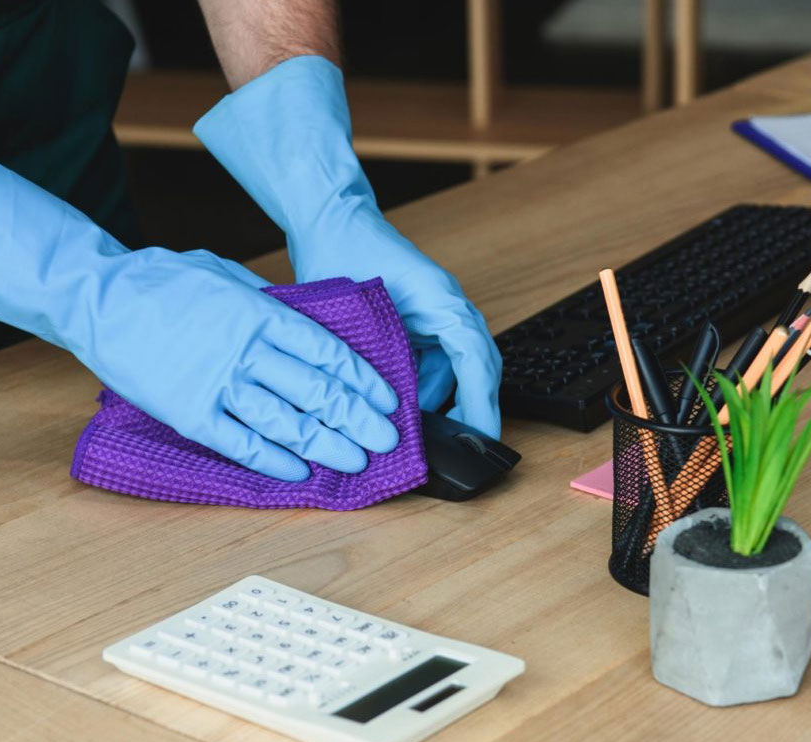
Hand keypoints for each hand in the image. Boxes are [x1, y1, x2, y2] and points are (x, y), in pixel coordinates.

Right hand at [0, 146, 398, 480]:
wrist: (95, 295)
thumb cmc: (159, 279)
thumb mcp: (223, 272)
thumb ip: (266, 299)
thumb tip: (305, 320)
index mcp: (260, 312)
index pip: (328, 352)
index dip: (362, 380)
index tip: (386, 399)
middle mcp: (246, 350)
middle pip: (317, 391)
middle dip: (358, 419)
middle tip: (388, 440)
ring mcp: (217, 383)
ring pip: (287, 422)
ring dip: (327, 444)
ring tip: (358, 461)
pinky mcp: (188, 411)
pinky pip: (239, 442)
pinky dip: (273, 460)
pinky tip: (300, 473)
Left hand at [288, 201, 500, 436]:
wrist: (331, 220)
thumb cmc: (342, 252)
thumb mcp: (359, 311)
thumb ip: (380, 358)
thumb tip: (391, 411)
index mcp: (445, 303)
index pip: (477, 363)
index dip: (480, 407)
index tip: (479, 441)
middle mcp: (451, 311)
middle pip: (478, 373)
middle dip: (468, 414)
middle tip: (455, 453)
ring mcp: (440, 318)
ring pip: (455, 373)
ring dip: (437, 402)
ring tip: (414, 433)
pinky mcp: (423, 325)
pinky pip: (435, 365)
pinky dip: (421, 388)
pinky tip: (397, 407)